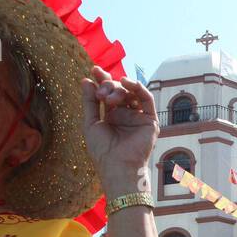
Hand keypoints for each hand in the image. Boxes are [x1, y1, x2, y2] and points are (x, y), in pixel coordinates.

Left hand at [80, 65, 157, 194]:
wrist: (117, 166)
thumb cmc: (102, 150)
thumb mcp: (90, 123)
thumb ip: (89, 102)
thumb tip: (86, 80)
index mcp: (111, 115)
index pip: (108, 92)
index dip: (101, 80)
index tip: (94, 70)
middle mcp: (125, 114)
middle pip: (119, 90)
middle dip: (108, 86)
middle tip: (101, 93)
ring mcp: (137, 116)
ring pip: (132, 92)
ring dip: (120, 89)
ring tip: (109, 96)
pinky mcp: (150, 120)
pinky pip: (147, 99)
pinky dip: (138, 87)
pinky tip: (127, 83)